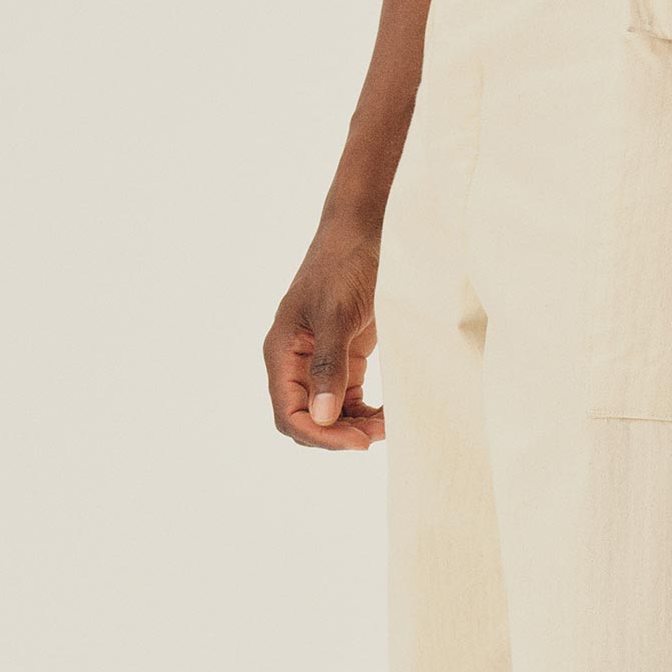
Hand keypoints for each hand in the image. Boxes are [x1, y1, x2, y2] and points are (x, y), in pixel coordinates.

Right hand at [264, 222, 384, 451]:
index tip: (360, 441)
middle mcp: (296, 362)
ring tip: (389, 426)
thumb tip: (322, 417)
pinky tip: (388, 414)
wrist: (367, 230)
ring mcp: (320, 361)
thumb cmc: (346, 264)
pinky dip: (367, 413)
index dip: (321, 435)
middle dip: (339, 435)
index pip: (289, 414)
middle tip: (378, 436)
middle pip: (307, 421)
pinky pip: (349, 400)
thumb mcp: (337, 314)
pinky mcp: (345, 358)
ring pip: (330, 415)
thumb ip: (330, 365)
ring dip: (356, 426)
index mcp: (282, 352)